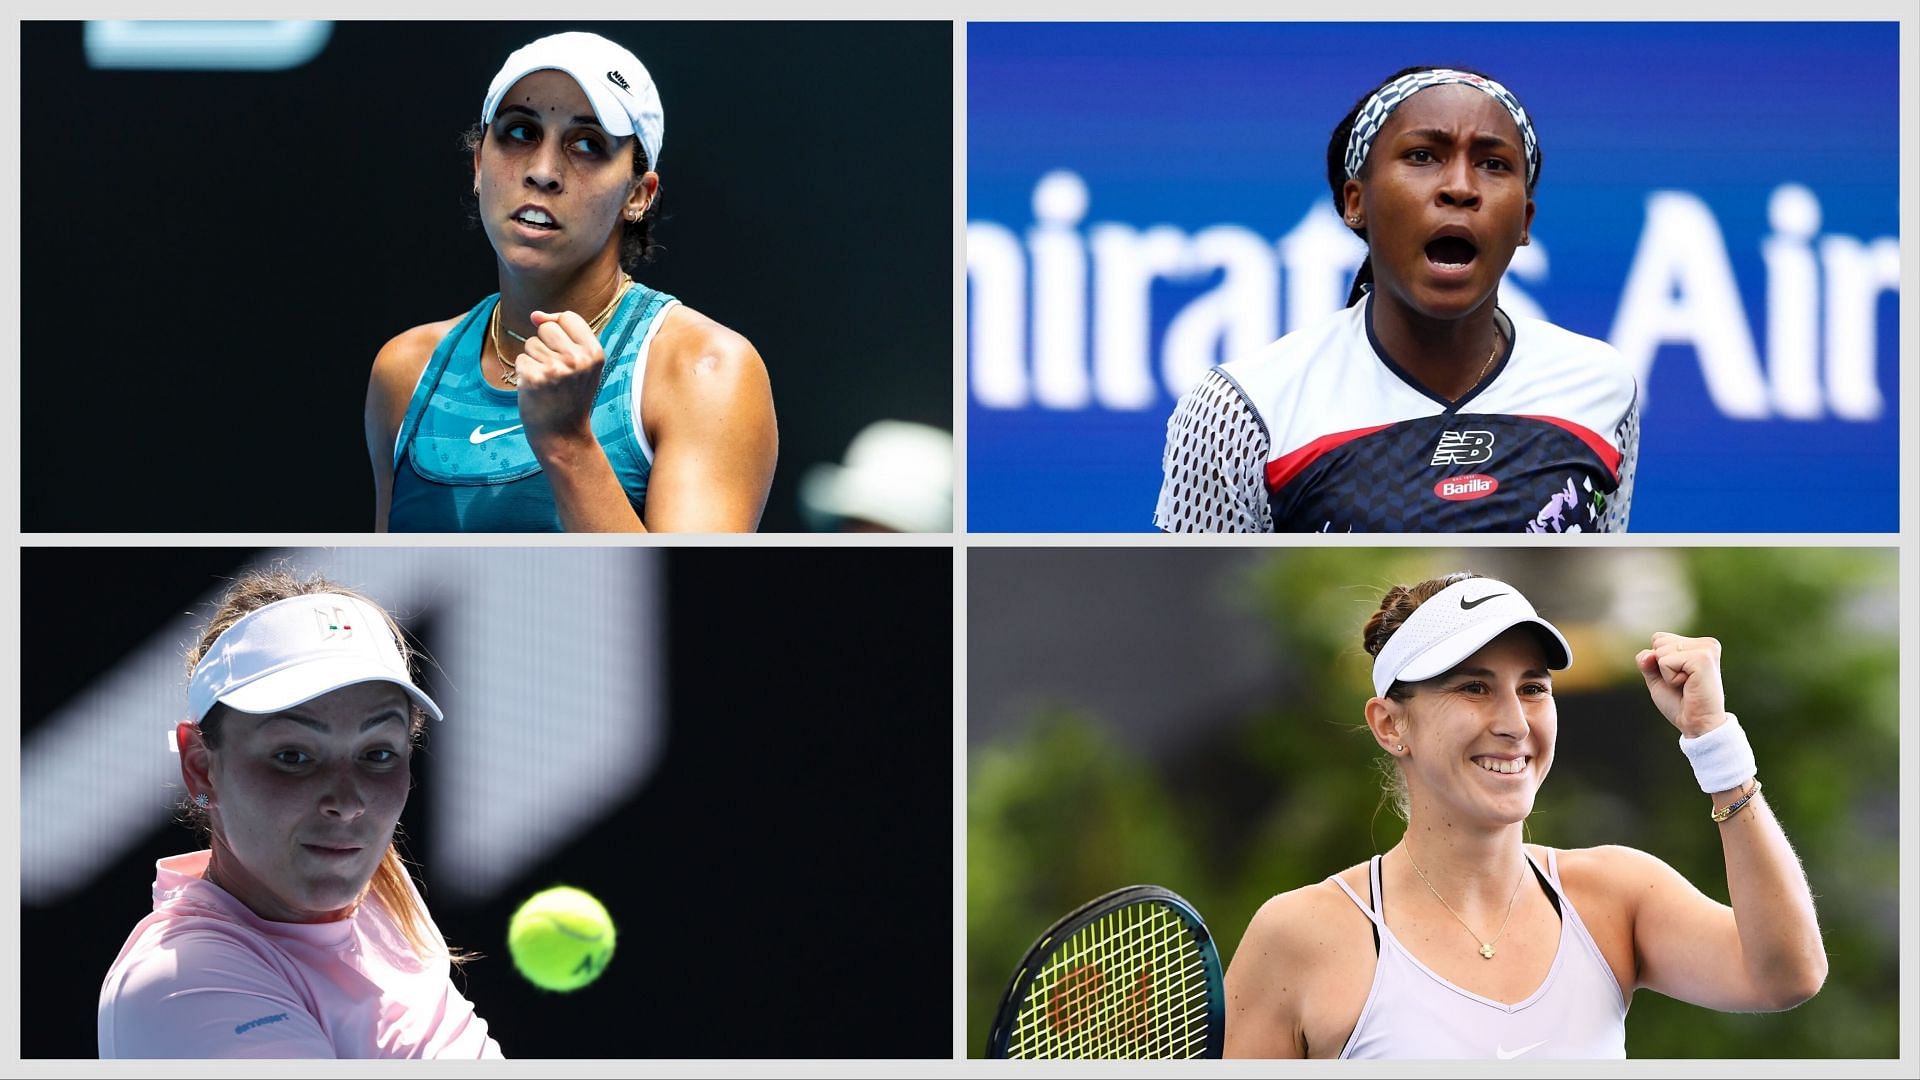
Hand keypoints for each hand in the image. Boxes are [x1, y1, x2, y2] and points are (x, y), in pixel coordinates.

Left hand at [515, 309, 604, 453]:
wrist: (564, 435)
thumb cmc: (570, 396)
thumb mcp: (582, 364)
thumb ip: (564, 335)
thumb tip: (535, 315)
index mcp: (595, 352)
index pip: (568, 317)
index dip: (559, 329)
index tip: (562, 352)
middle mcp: (578, 359)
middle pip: (547, 327)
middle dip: (544, 345)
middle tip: (555, 371)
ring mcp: (556, 369)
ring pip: (531, 344)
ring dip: (533, 360)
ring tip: (547, 382)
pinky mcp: (535, 378)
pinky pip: (520, 360)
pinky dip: (524, 374)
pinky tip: (536, 390)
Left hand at [1635, 632, 1728, 737]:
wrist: (1697, 724)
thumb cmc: (1680, 702)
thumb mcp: (1657, 677)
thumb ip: (1647, 660)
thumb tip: (1648, 654)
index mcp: (1699, 644)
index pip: (1659, 638)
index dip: (1658, 661)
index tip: (1679, 677)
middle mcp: (1707, 643)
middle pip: (1658, 641)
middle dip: (1661, 666)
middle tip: (1683, 683)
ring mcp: (1707, 649)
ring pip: (1661, 650)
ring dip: (1666, 673)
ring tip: (1687, 685)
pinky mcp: (1703, 658)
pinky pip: (1665, 661)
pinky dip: (1670, 678)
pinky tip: (1688, 686)